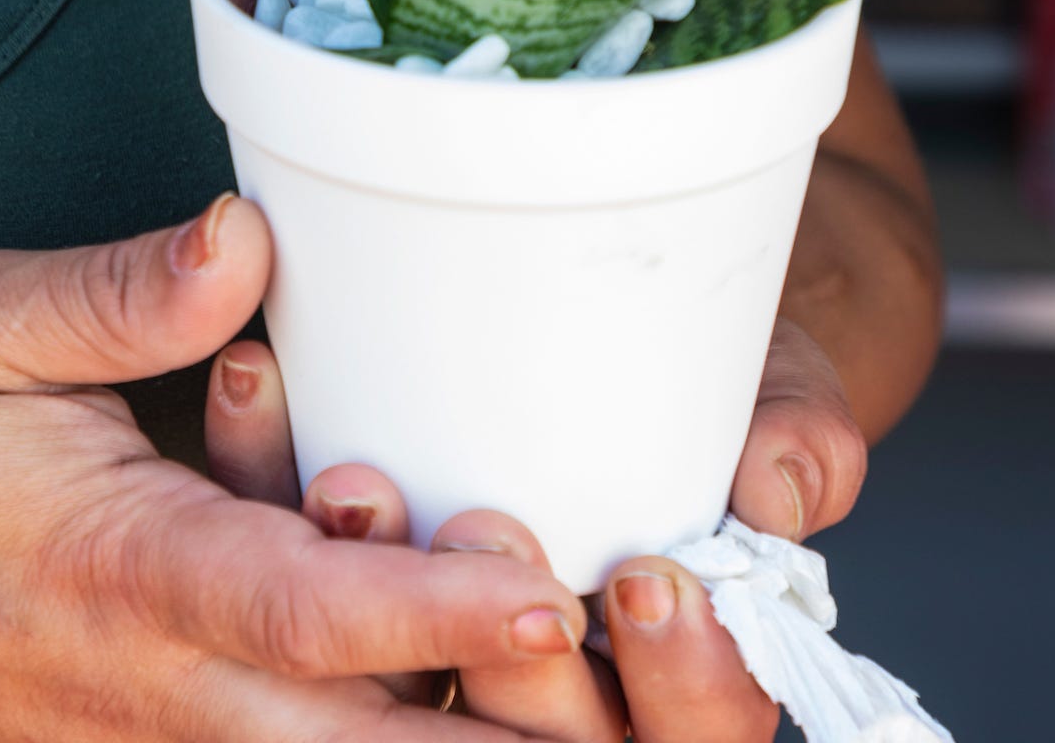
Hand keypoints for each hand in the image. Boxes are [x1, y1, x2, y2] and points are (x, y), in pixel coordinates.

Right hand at [0, 194, 589, 740]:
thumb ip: (119, 292)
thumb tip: (252, 239)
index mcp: (114, 572)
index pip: (299, 613)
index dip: (436, 611)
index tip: (550, 590)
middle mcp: (141, 694)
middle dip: (496, 730)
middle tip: (623, 681)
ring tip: (586, 708)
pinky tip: (467, 711)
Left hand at [205, 315, 867, 741]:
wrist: (643, 351)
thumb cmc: (726, 398)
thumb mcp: (779, 400)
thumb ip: (800, 438)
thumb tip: (778, 488)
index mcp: (671, 678)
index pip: (689, 736)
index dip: (682, 681)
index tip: (651, 578)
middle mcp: (553, 695)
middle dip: (505, 661)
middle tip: (482, 523)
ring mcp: (435, 661)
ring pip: (388, 699)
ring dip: (372, 591)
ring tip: (354, 481)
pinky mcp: (334, 601)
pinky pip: (285, 581)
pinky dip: (266, 483)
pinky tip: (255, 386)